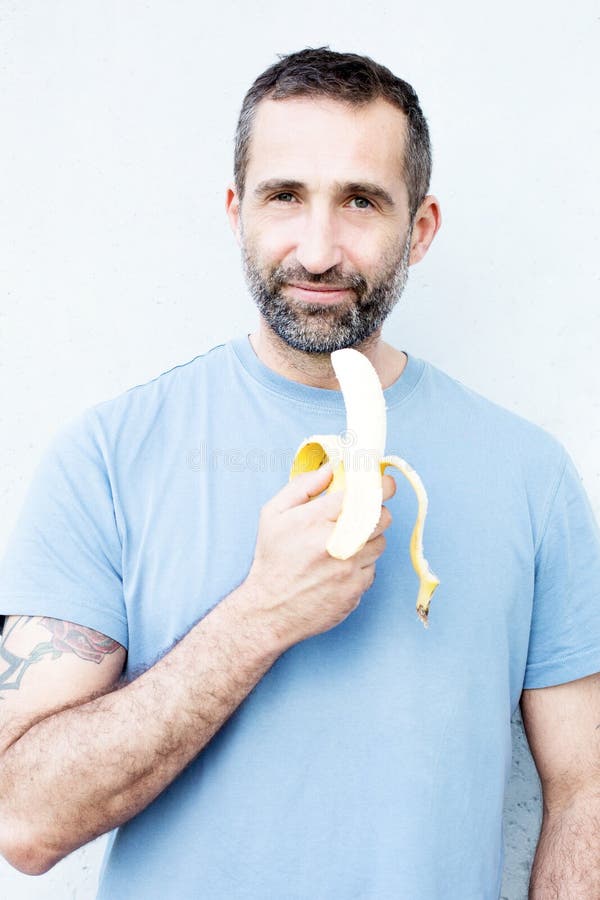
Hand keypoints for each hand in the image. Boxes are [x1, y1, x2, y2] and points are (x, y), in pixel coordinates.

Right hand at [243, 464, 395, 647]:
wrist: (270, 610)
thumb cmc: (272, 559)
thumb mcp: (273, 514)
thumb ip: (303, 486)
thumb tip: (332, 467)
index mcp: (315, 519)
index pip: (361, 494)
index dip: (380, 485)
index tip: (385, 482)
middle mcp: (336, 543)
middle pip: (380, 517)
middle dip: (377, 511)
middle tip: (365, 513)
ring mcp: (349, 568)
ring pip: (380, 542)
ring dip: (370, 538)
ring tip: (348, 543)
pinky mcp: (356, 589)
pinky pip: (373, 567)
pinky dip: (363, 564)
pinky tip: (342, 566)